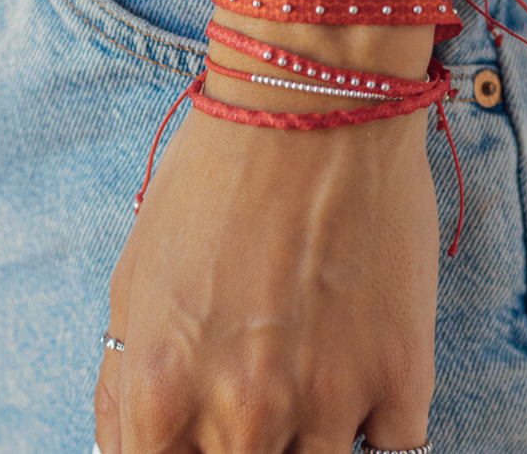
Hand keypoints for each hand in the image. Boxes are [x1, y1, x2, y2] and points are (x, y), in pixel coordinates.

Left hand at [94, 102, 438, 452]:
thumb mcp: (136, 273)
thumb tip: (133, 447)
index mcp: (163, 390)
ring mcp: (329, 400)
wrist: (319, 107)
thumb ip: (123, 383)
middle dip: (243, 444)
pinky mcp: (404, 375)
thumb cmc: (220, 173)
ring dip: (307, 437)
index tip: (201, 436)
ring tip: (308, 365)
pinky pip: (392, 452)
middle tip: (260, 383)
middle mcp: (243, 413)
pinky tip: (357, 366)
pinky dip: (372, 425)